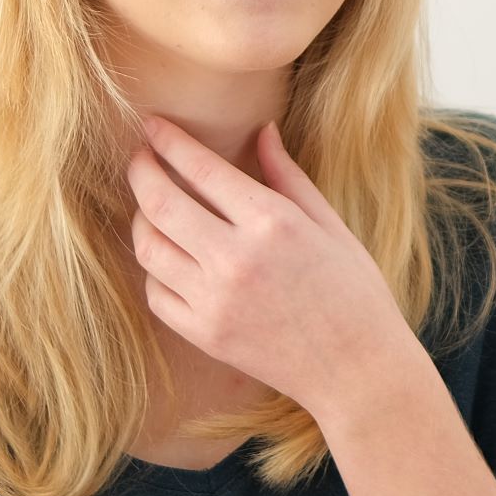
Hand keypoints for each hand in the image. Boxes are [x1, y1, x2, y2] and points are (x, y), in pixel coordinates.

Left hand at [125, 116, 423, 421]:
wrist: (357, 371)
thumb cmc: (355, 293)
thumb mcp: (330, 225)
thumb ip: (288, 176)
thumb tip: (262, 131)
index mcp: (272, 222)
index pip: (201, 167)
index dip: (168, 140)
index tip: (153, 125)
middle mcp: (235, 259)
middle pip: (158, 202)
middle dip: (140, 170)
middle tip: (139, 157)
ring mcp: (214, 300)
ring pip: (148, 247)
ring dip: (141, 219)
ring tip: (151, 206)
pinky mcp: (204, 334)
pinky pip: (156, 292)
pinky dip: (155, 269)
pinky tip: (170, 257)